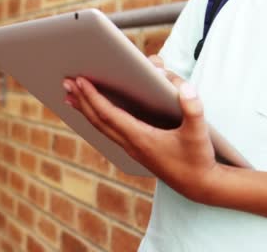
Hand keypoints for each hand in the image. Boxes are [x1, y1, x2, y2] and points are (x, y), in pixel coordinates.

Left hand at [63, 56, 221, 201]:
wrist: (200, 185)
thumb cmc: (198, 158)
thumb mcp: (199, 132)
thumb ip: (193, 109)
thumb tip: (184, 86)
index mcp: (140, 138)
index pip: (109, 114)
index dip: (93, 97)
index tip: (80, 81)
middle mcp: (131, 144)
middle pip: (98, 120)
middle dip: (81, 100)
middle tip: (66, 82)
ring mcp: (131, 148)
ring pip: (101, 127)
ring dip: (85, 110)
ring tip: (70, 96)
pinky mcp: (136, 149)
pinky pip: (109, 131)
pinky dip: (97, 118)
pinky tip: (94, 112)